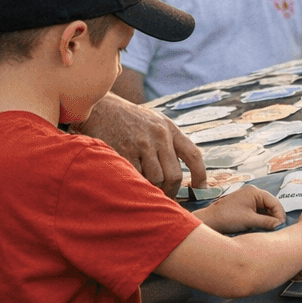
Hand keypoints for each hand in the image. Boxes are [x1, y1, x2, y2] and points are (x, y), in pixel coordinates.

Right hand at [79, 93, 206, 193]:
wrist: (101, 107)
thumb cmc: (130, 119)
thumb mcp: (155, 122)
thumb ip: (170, 143)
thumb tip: (181, 174)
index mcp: (169, 129)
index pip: (193, 155)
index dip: (200, 176)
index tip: (200, 189)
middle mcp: (159, 135)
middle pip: (174, 175)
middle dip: (170, 190)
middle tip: (163, 195)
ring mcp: (142, 143)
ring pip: (157, 179)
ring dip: (152, 188)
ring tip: (144, 186)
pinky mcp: (124, 151)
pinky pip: (137, 177)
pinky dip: (136, 183)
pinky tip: (131, 180)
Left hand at [199, 184, 284, 233]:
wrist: (210, 220)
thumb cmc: (227, 218)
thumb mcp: (250, 221)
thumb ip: (267, 222)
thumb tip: (280, 226)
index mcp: (255, 192)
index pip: (275, 203)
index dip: (280, 215)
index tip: (281, 227)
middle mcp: (253, 193)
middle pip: (271, 205)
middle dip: (275, 217)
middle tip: (277, 230)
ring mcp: (249, 199)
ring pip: (266, 209)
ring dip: (269, 219)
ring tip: (269, 230)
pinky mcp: (245, 205)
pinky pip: (259, 211)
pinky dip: (262, 219)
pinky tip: (262, 227)